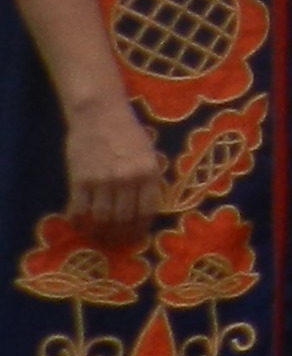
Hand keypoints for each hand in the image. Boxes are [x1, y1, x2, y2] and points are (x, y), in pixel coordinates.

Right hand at [62, 100, 160, 242]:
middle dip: (120, 236)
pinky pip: (79, 209)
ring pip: (102, 218)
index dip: (140, 228)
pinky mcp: (80, 179)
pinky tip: (79, 224)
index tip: (136, 237)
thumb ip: (148, 178)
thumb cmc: (127, 131)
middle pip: (124, 219)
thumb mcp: (149, 153)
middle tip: (114, 242)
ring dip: (99, 232)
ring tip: (97, 237)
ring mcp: (103, 181)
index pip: (147, 211)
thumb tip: (145, 208)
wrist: (99, 113)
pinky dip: (79, 221)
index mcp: (149, 173)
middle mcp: (128, 180)